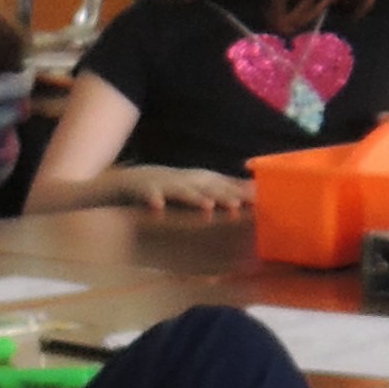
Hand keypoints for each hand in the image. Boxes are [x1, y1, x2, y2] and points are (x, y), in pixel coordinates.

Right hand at [106, 162, 251, 211]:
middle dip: (223, 195)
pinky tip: (157, 207)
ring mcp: (164, 184)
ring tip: (207, 206)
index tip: (259, 203)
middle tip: (238, 205)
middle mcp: (185, 180)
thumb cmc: (172, 187)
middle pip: (207, 187)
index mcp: (200, 180)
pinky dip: (152, 199)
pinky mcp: (143, 189)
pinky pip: (148, 195)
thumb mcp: (200, 187)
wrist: (130, 181)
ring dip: (193, 197)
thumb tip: (254, 194)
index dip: (241, 193)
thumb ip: (225, 189)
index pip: (224, 187)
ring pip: (181, 191)